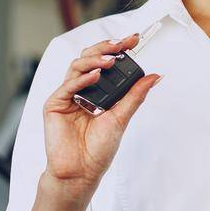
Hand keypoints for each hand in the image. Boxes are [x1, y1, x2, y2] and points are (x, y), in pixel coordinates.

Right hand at [43, 32, 161, 188]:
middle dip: (105, 48)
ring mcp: (67, 96)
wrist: (82, 171)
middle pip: (89, 59)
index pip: (106, 63)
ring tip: (111, 60)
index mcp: (97, 92)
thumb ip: (135, 95)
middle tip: (121, 43)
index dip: (118, 49)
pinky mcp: (54, 105)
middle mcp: (82, 90)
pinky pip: (67, 86)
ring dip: (95, 60)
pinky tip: (95, 75)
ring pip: (77, 67)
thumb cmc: (99, 149)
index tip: (133, 39)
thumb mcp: (122, 118)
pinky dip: (82, 79)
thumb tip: (155, 77)